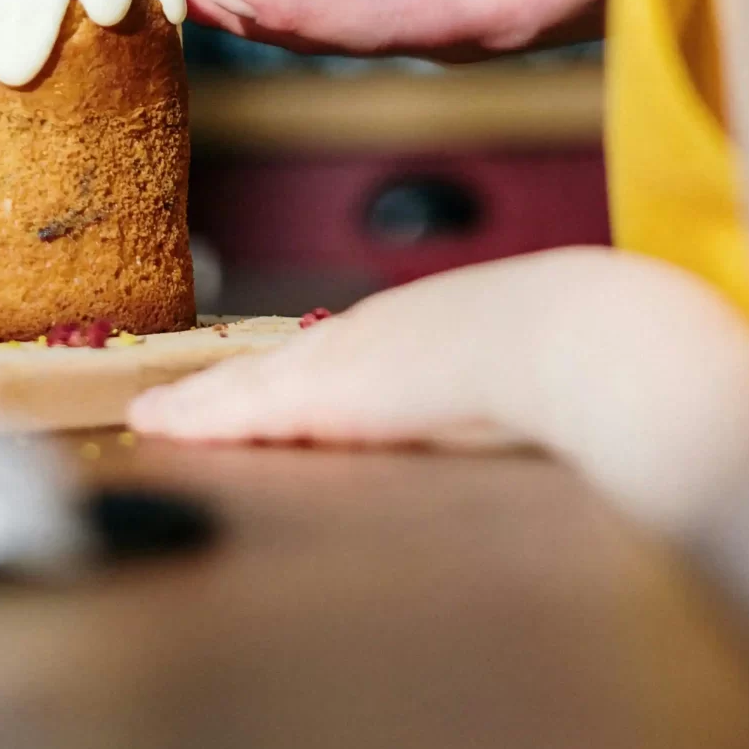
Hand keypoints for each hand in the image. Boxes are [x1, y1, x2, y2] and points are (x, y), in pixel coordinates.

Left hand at [129, 248, 748, 536]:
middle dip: (236, 380)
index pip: (350, 348)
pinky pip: (244, 407)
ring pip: (256, 380)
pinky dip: (199, 416)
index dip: (303, 368)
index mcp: (433, 324)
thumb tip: (536, 406)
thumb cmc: (590, 356)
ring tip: (158, 413)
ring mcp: (350, 357)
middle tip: (179, 396)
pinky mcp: (327, 394)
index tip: (265, 379)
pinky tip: (159, 423)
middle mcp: (382, 329)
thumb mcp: (547, 366)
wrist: (584, 338)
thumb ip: (521, 383)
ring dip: (205, 399)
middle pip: (290, 357)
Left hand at [179, 0, 625, 56]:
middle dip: (256, 15)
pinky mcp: (461, 3)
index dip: (289, 14)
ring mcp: (459, 24)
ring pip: (348, 24)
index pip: (366, 24)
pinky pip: (370, 4)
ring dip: (276, 5)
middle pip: (337, 36)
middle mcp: (460, 33)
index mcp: (485, 15)